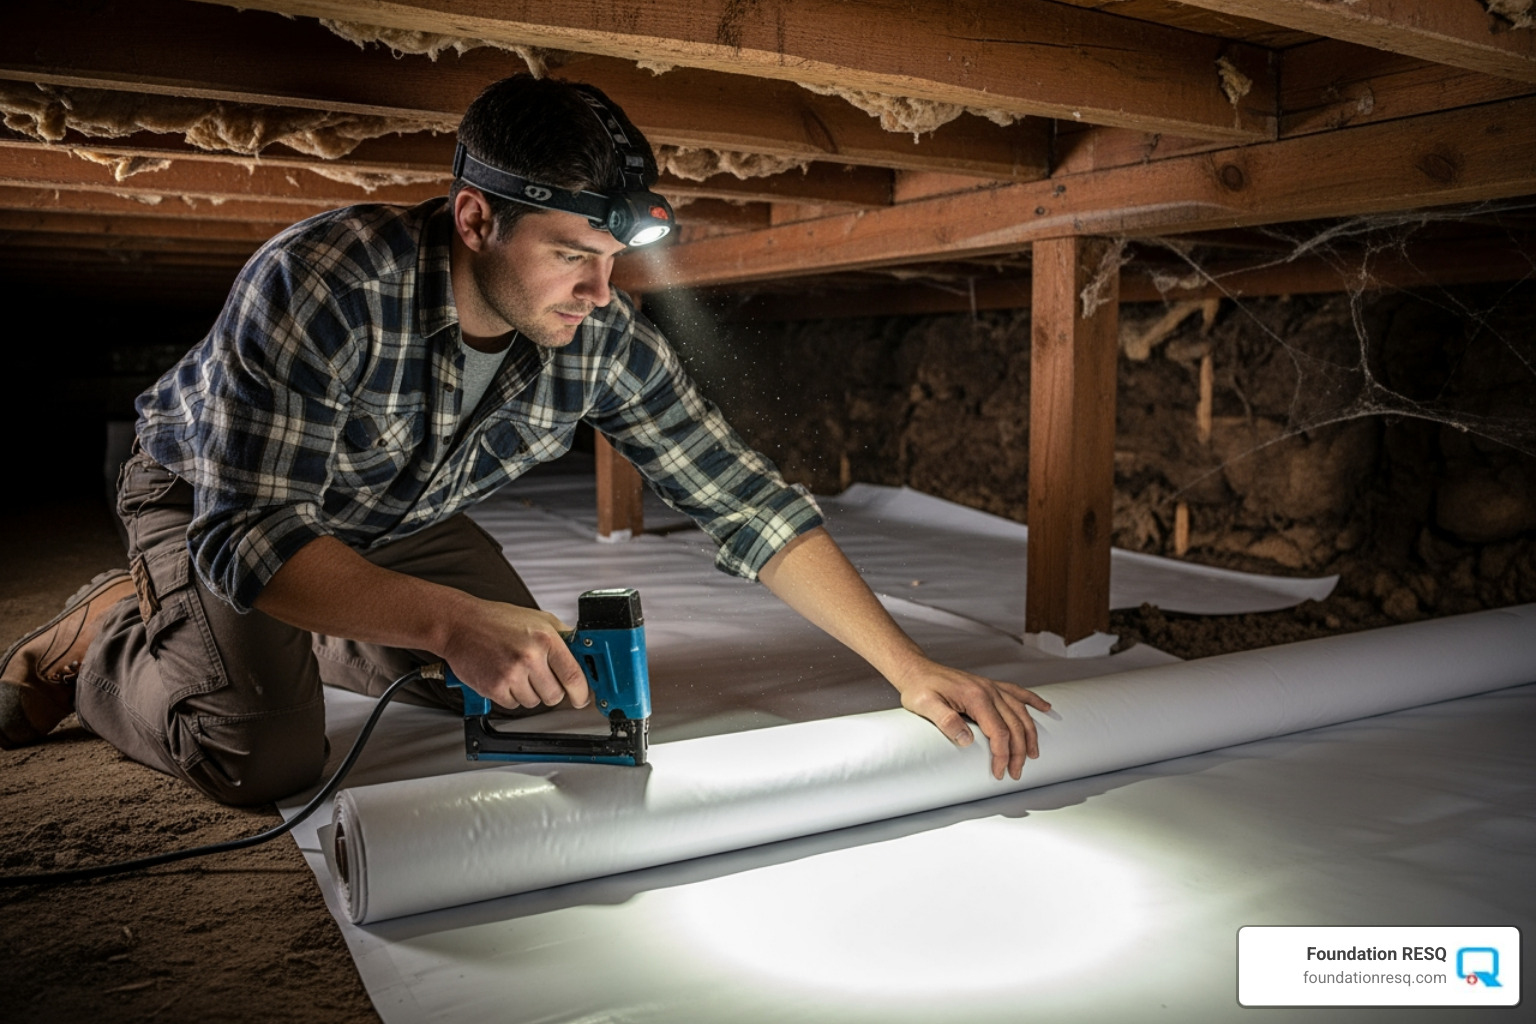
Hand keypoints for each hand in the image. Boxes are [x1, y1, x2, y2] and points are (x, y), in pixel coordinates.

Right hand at [441, 601, 590, 710]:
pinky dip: (510, 695)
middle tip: (539, 677)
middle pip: (555, 696)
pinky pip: (513, 705)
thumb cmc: (497, 620)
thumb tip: (584, 658)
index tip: (581, 698)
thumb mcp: (539, 619)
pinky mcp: (494, 687)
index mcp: (546, 638)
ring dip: (529, 692)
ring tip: (516, 670)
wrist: (460, 624)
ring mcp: (511, 673)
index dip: (581, 692)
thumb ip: (564, 638)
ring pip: (534, 703)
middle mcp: (530, 656)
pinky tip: (503, 675)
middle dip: (551, 690)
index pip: (574, 676)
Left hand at [890, 659, 1051, 780]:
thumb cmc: (919, 688)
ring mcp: (991, 687)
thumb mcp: (925, 706)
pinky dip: (1033, 701)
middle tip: (1016, 772)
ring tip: (1033, 754)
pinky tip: (1045, 708)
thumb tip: (967, 740)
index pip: (999, 731)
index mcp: (976, 697)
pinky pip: (1017, 692)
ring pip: (1020, 712)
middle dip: (1019, 752)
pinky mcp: (989, 686)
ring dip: (1030, 734)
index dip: (1003, 755)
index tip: (999, 772)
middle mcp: (988, 690)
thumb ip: (946, 721)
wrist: (916, 670)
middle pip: (1014, 725)